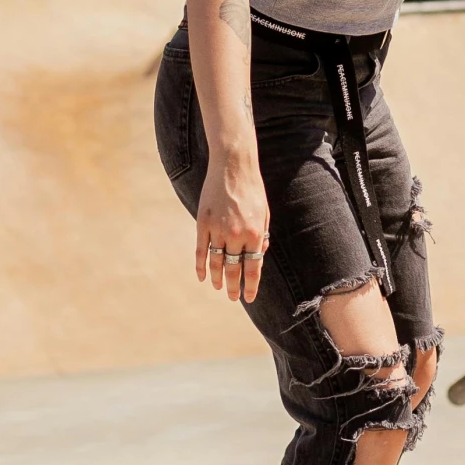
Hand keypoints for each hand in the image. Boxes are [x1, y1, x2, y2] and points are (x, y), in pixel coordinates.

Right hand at [195, 154, 269, 302]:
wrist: (233, 166)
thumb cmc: (252, 190)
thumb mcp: (264, 213)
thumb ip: (261, 236)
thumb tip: (258, 256)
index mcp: (254, 234)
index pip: (253, 268)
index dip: (250, 286)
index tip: (249, 297)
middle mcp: (236, 235)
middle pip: (234, 269)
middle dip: (234, 286)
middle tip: (234, 298)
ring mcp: (218, 230)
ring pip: (215, 262)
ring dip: (217, 278)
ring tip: (219, 288)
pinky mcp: (203, 223)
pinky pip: (201, 250)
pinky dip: (200, 266)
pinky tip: (202, 277)